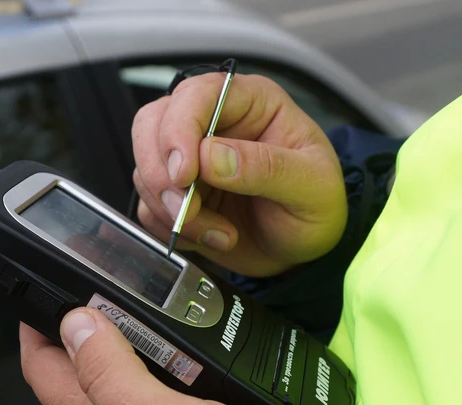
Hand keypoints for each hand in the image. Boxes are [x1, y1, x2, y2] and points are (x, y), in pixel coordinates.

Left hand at [20, 310, 303, 404]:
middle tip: (103, 285)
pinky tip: (185, 356)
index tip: (45, 284)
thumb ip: (113, 374)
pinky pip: (155, 399)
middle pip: (78, 373)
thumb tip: (74, 322)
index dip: (35, 325)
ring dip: (122, 343)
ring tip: (142, 308)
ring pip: (118, 383)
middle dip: (79, 327)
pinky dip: (162, 367)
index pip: (43, 369)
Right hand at [132, 73, 346, 276]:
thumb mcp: (312, 187)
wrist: (304, 252)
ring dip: (171, 208)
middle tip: (186, 209)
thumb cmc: (316, 207)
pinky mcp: (176, 195)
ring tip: (218, 232)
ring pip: (145, 168)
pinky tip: (211, 237)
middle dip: (161, 172)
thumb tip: (211, 157)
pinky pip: (148, 205)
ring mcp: (189, 160)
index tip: (185, 173)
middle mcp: (212, 124)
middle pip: (153, 124)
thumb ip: (267, 168)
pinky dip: (171, 228)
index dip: (179, 130)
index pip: (197, 94)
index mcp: (251, 103)